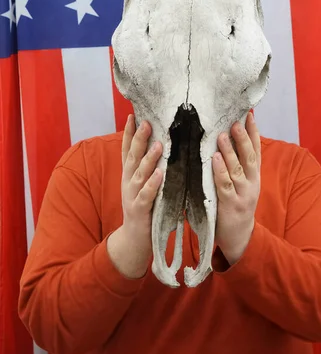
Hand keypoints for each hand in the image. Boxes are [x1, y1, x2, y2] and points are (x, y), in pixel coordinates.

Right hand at [107, 115, 162, 278]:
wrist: (134, 239)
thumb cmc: (143, 207)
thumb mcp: (141, 183)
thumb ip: (146, 166)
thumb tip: (158, 144)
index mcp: (129, 174)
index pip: (127, 149)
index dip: (129, 133)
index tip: (133, 115)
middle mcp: (128, 181)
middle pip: (133, 156)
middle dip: (139, 138)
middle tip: (147, 122)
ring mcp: (132, 195)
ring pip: (140, 173)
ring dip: (149, 159)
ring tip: (159, 145)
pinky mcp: (140, 209)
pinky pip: (146, 195)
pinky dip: (153, 184)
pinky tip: (160, 174)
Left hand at [212, 112, 260, 264]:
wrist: (240, 238)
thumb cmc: (236, 205)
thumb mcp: (243, 184)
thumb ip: (238, 165)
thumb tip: (228, 140)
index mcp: (255, 176)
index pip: (256, 150)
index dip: (253, 133)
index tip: (249, 115)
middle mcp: (252, 183)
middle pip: (249, 157)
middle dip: (243, 138)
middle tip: (236, 121)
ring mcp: (242, 194)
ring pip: (237, 169)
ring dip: (230, 151)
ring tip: (222, 135)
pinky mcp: (230, 205)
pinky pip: (225, 185)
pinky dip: (220, 171)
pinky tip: (214, 159)